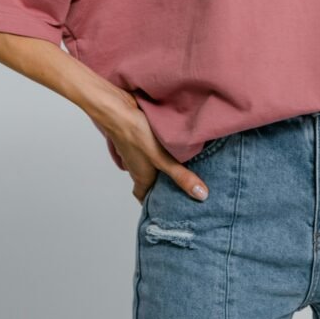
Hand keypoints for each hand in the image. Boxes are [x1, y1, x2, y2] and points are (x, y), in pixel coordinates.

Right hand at [88, 85, 209, 204]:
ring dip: (161, 169)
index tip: (164, 208)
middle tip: (179, 190)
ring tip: (181, 169)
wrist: (119, 109)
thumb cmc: (136, 136)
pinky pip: (148, 151)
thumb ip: (182, 177)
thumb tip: (201, 195)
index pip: (142, 197)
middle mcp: (136, 167)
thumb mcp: (163, 159)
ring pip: (148, 166)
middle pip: (148, 182)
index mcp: (141, 177)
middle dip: (161, 187)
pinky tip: (172, 148)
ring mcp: (136, 153)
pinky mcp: (138, 139)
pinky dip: (159, 153)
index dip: (151, 204)